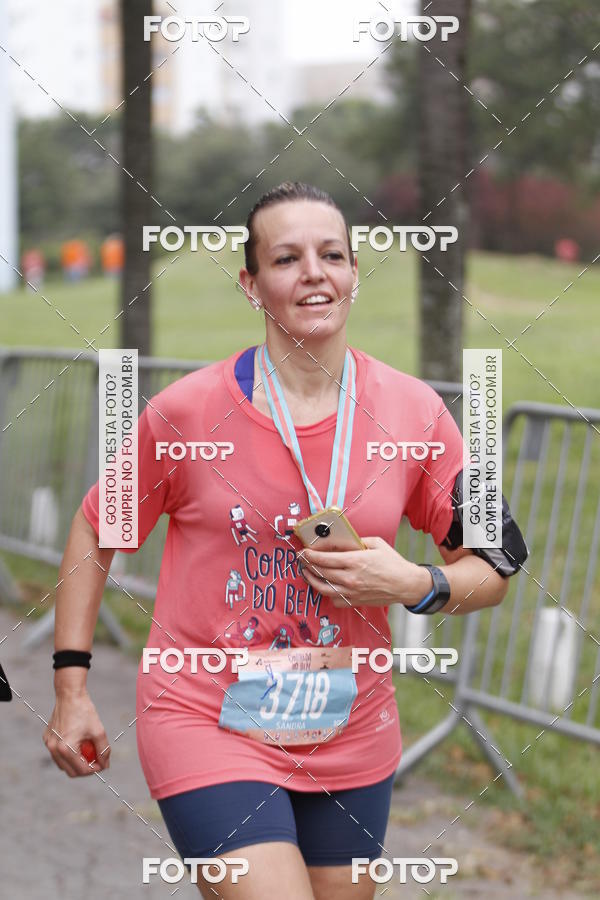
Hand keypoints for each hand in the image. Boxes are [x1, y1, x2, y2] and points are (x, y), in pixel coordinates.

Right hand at [43, 690, 110, 776]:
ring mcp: (48, 744)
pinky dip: (68, 753)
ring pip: (63, 764)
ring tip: (88, 751)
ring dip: (76, 762)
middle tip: (96, 761)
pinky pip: (58, 753)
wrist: (69, 695)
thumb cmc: (84, 711)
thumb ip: (103, 750)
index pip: (81, 770)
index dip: (95, 770)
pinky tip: (78, 743)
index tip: (103, 764)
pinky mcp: (47, 738)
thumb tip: (105, 765)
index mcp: (66, 748)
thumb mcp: (98, 731)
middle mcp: (53, 749)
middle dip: (85, 769)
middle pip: (71, 771)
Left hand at [298, 536, 431, 607]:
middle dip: (307, 565)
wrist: (405, 584)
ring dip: (312, 580)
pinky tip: (325, 586)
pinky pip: (334, 599)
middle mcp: (351, 578)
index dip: (311, 555)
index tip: (303, 552)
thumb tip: (341, 540)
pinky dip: (327, 593)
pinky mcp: (355, 601)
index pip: (325, 559)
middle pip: (321, 572)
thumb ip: (357, 541)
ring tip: (307, 573)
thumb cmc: (393, 563)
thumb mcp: (376, 544)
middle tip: (301, 560)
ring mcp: (352, 592)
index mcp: (355, 561)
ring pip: (323, 588)